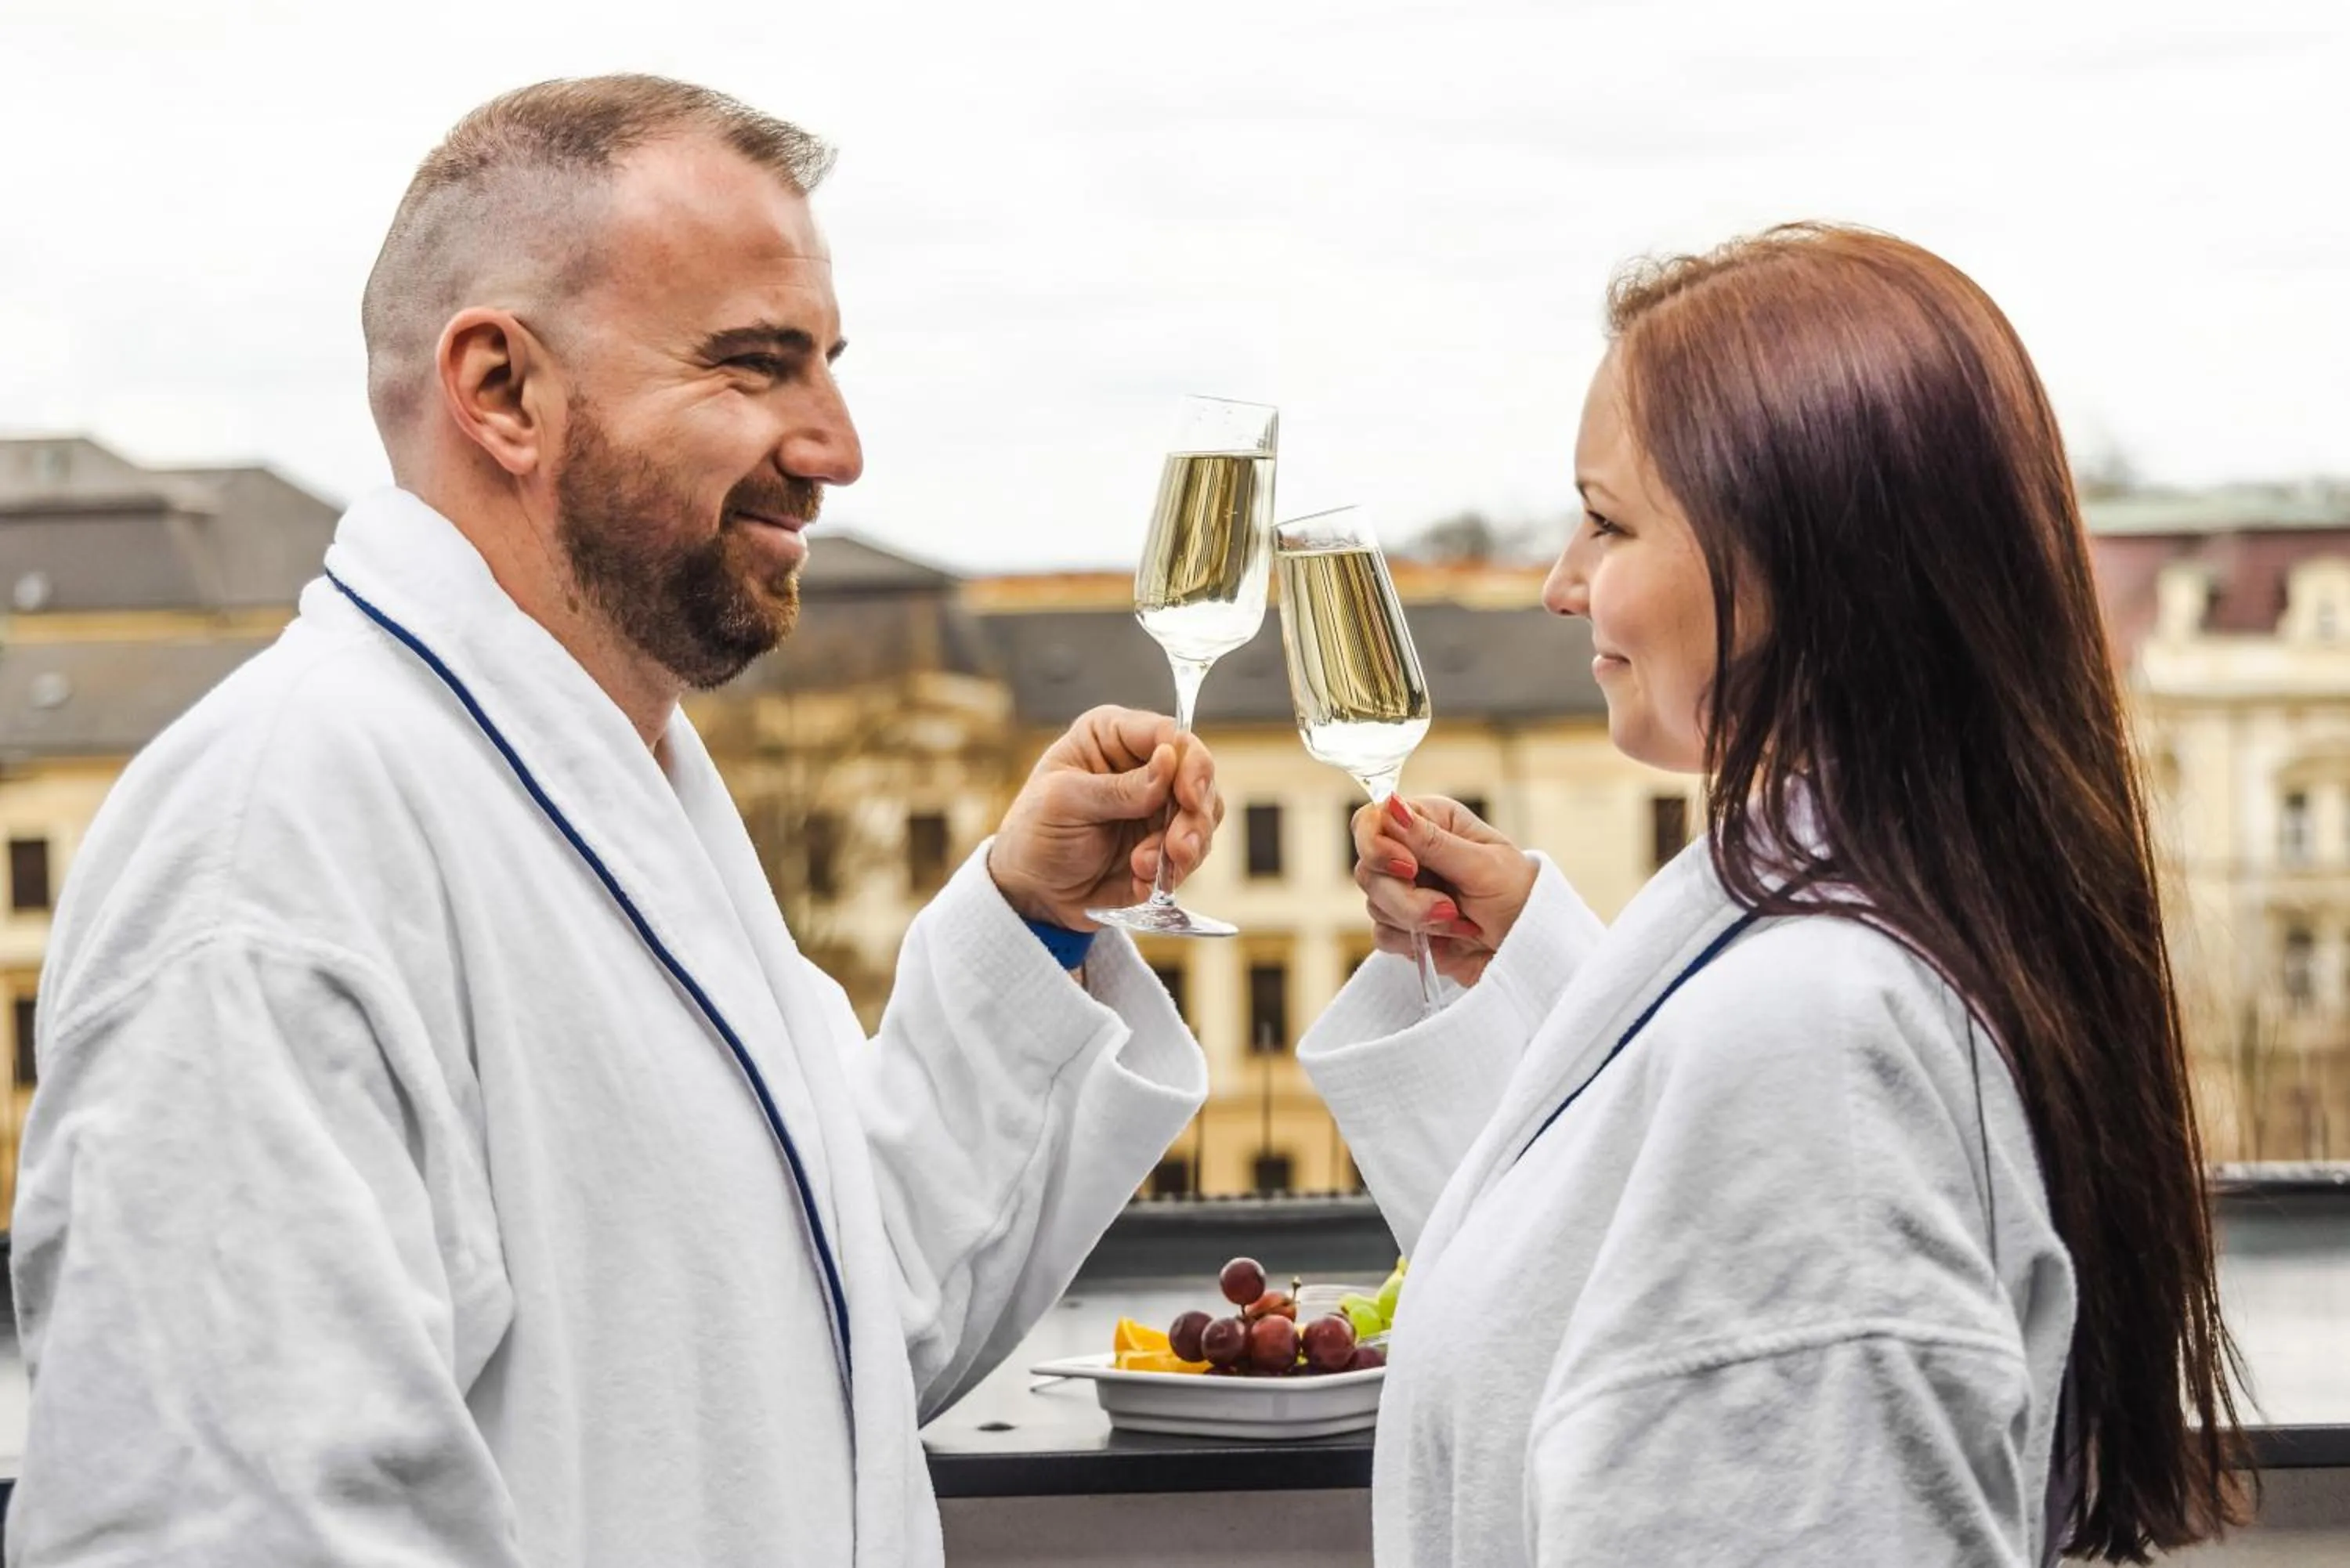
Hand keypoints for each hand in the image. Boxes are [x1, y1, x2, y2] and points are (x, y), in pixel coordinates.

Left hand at [989, 706, 1224, 929]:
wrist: (1032, 891)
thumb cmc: (1035, 832)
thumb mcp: (1065, 803)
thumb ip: (1119, 787)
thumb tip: (1170, 760)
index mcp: (1112, 737)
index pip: (1170, 734)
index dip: (1190, 762)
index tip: (1189, 796)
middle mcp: (1143, 766)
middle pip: (1198, 776)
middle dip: (1195, 815)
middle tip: (1178, 847)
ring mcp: (1159, 807)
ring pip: (1203, 816)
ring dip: (1185, 846)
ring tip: (1145, 867)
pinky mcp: (1165, 844)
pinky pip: (1192, 852)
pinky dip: (1174, 870)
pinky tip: (1141, 880)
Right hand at [1352, 794, 1536, 986]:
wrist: (1532, 951)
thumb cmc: (1520, 897)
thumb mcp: (1482, 866)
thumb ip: (1432, 841)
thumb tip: (1390, 805)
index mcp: (1432, 822)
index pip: (1372, 820)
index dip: (1377, 845)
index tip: (1409, 868)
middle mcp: (1413, 852)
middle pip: (1368, 867)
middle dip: (1404, 895)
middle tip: (1448, 908)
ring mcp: (1406, 891)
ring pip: (1374, 903)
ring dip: (1417, 920)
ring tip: (1460, 923)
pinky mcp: (1405, 926)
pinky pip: (1382, 933)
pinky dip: (1413, 941)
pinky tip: (1448, 939)